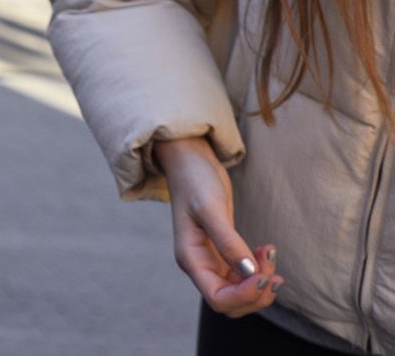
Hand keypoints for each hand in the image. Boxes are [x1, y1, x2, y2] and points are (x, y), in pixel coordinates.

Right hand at [155, 137, 284, 316]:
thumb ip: (228, 242)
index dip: (244, 296)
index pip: (218, 299)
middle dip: (256, 293)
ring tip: (270, 254)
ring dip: (261, 282)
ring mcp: (212, 260)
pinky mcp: (223, 252)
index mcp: (190, 259)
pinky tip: (267, 251)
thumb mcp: (211, 209)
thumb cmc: (195, 180)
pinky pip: (245, 276)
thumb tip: (249, 273)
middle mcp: (200, 265)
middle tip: (273, 268)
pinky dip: (260, 270)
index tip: (265, 276)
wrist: (190, 160)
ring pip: (241, 292)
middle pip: (231, 303)